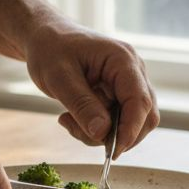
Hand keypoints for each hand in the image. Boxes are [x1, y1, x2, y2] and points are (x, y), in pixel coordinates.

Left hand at [23, 21, 159, 154]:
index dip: (131, 130)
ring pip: (130, 123)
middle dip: (116, 135)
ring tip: (68, 121)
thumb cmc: (50, 49)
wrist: (45, 37)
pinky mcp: (118, 94)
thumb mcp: (58, 77)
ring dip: (101, 134)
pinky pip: (117, 121)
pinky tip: (72, 118)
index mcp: (123, 60)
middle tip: (77, 131)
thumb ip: (82, 105)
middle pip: (144, 116)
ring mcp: (128, 83)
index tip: (113, 151)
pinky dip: (96, 129)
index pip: (140, 101)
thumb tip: (102, 134)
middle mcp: (133, 71)